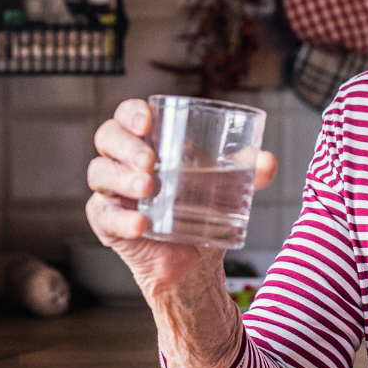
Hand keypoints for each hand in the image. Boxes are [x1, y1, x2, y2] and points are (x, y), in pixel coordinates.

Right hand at [86, 98, 277, 367]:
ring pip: (100, 173)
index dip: (131, 113)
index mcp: (149, 141)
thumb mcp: (229, 185)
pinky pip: (105, 217)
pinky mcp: (108, 223)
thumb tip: (268, 161)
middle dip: (126, 145)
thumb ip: (249, 171)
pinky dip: (122, 220)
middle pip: (107, 139)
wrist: (197, 255)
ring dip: (123, 178)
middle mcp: (124, 161)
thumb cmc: (205, 206)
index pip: (129, 115)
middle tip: (150, 161)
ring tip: (148, 187)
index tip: (148, 120)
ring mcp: (113, 191)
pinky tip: (140, 225)